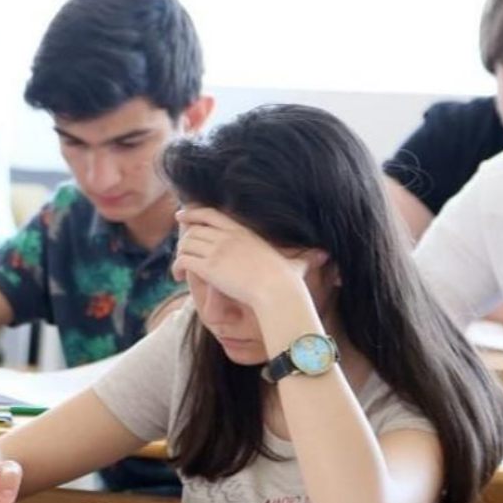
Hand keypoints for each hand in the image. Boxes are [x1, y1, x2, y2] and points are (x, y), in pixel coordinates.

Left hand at [172, 208, 323, 310]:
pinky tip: (178, 277)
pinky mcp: (208, 266)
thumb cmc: (288, 280)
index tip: (183, 215)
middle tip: (180, 246)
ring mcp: (217, 249)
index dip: (194, 212)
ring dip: (179, 255)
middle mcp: (227, 236)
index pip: (211, 213)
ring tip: (179, 269)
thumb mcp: (296, 262)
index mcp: (243, 230)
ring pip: (186, 244)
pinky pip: (183, 260)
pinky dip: (177, 267)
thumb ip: (305, 257)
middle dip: (183, 235)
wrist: (276, 291)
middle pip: (194, 228)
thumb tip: (326, 256)